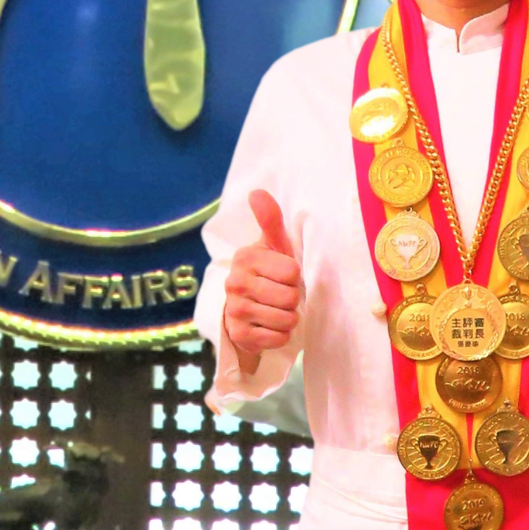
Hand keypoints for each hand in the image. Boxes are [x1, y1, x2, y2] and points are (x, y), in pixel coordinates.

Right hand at [224, 190, 302, 373]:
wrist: (247, 310)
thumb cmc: (269, 272)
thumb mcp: (273, 246)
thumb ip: (270, 220)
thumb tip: (257, 191)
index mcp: (245, 258)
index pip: (292, 272)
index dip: (294, 277)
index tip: (284, 276)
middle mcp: (234, 283)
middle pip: (289, 297)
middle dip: (292, 299)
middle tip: (281, 295)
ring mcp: (234, 311)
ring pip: (285, 319)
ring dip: (289, 318)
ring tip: (278, 310)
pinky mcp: (239, 335)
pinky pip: (278, 338)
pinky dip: (281, 335)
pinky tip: (270, 327)